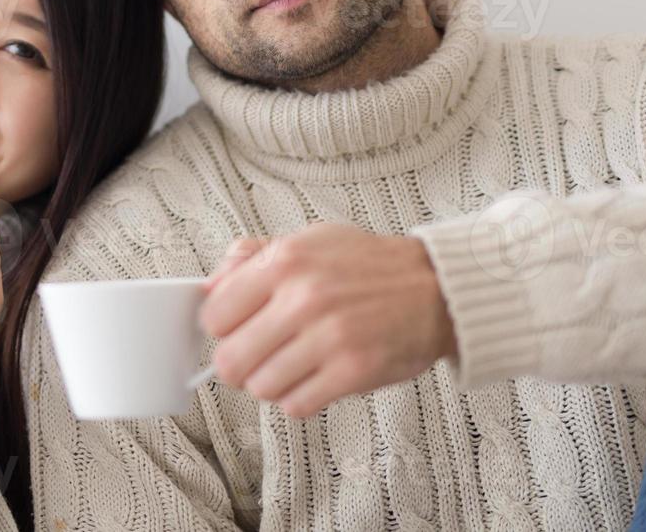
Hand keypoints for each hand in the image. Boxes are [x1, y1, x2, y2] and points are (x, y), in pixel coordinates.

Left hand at [199, 224, 456, 417]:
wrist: (436, 287)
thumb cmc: (368, 265)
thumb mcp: (308, 240)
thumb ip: (254, 258)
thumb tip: (209, 286)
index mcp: (285, 262)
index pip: (214, 315)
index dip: (222, 329)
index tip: (236, 330)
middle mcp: (303, 298)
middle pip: (230, 360)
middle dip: (239, 365)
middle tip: (258, 357)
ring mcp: (329, 337)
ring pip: (260, 387)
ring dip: (272, 383)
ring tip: (293, 366)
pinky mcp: (353, 371)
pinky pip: (297, 404)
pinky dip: (300, 398)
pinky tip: (314, 379)